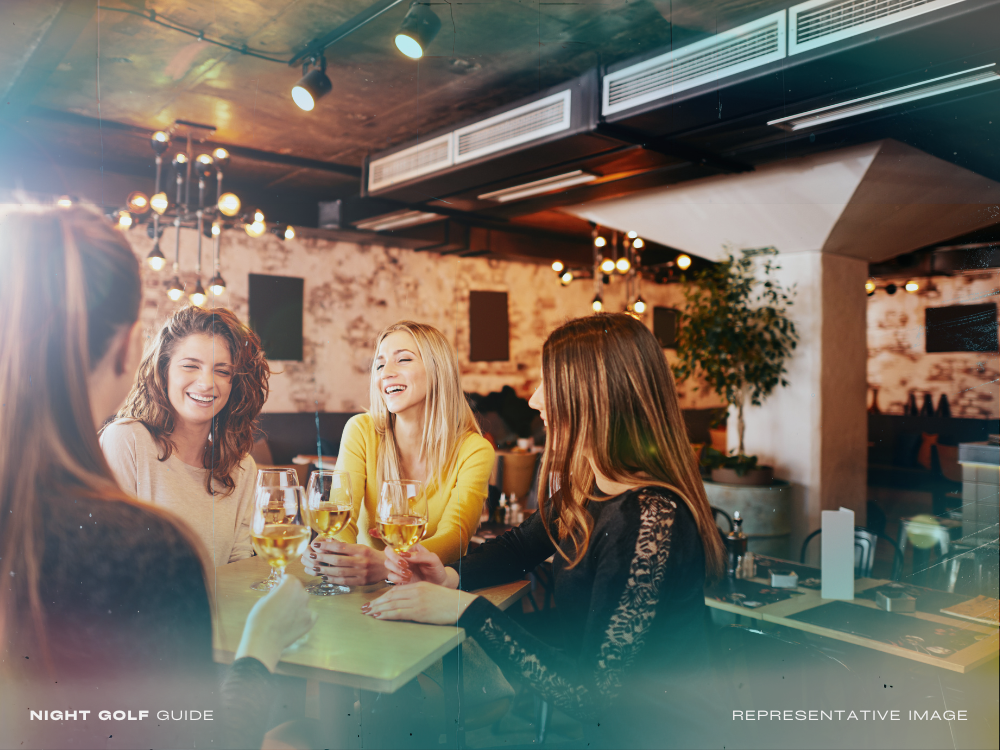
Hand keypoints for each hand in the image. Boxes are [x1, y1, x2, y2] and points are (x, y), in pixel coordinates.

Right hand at [236, 575, 315, 671]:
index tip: (279, 587)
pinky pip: (310, 614)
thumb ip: (275, 593)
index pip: (290, 578)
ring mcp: (308, 608)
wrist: (264, 640)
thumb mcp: (263, 599)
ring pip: (303, 602)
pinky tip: (295, 622)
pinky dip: (304, 616)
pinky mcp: (310, 621)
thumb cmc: (260, 618)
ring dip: (297, 605)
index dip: (283, 582)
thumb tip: (278, 592)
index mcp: (290, 585)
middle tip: (280, 603)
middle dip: (290, 594)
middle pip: (298, 589)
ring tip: (286, 615)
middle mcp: (302, 594)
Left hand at [301, 539, 386, 585]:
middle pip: (338, 560)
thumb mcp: (361, 547)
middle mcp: (361, 560)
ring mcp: (361, 572)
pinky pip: (344, 581)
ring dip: (325, 570)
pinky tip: (325, 577)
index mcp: (361, 550)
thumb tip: (329, 542)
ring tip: (316, 568)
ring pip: (339, 572)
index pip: (341, 546)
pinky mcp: (361, 582)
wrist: (388, 567)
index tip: (316, 545)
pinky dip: (333, 579)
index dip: (327, 546)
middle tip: (312, 557)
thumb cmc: (371, 555)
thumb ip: (346, 547)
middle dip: (323, 558)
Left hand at [361, 581, 477, 624]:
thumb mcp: (431, 593)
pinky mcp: (418, 611)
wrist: (460, 606)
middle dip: (377, 602)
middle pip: (391, 596)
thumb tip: (404, 602)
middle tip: (365, 607)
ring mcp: (416, 601)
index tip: (374, 601)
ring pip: (392, 604)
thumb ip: (418, 595)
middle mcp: (415, 591)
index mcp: (418, 586)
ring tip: (368, 612)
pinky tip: (379, 616)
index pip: (396, 590)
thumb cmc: (448, 602)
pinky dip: (387, 614)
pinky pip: (398, 612)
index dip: (383, 596)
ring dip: (378, 608)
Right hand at [382, 542, 449, 585]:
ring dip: (396, 569)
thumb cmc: (436, 569)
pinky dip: (397, 578)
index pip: (397, 543)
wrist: (438, 584)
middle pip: (388, 552)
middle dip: (394, 559)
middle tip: (406, 566)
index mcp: (411, 548)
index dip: (397, 549)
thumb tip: (406, 555)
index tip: (405, 557)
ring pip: (387, 564)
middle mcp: (403, 556)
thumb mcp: (433, 560)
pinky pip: (390, 576)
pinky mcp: (398, 578)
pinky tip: (407, 580)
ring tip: (410, 574)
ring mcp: (399, 567)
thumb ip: (422, 555)